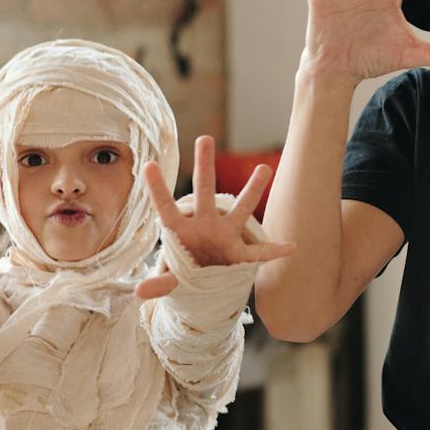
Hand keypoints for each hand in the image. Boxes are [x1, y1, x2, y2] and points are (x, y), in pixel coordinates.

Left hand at [136, 135, 297, 299]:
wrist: (205, 284)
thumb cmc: (184, 272)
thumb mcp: (171, 280)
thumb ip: (159, 284)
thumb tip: (139, 292)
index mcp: (180, 230)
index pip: (166, 207)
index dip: (157, 188)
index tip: (148, 165)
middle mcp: (204, 225)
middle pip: (204, 192)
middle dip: (204, 166)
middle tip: (204, 137)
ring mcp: (225, 236)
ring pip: (240, 210)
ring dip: (252, 190)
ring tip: (264, 167)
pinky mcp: (241, 255)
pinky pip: (260, 253)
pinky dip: (275, 251)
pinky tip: (290, 247)